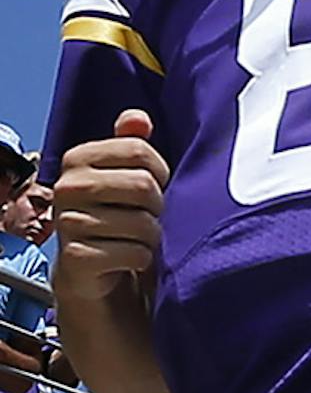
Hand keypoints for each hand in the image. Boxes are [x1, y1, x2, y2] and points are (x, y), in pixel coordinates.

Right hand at [53, 111, 165, 301]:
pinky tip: (129, 260)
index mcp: (78, 159)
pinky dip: (142, 260)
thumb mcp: (124, 177)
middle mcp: (68, 186)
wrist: (93, 274)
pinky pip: (134, 254)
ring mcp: (68, 222)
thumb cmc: (116, 217)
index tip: (154, 186)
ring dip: (152, 237)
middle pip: (144, 186)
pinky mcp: (77, 258)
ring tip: (138, 239)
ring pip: (142, 223)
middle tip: (147, 217)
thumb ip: (131, 145)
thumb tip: (139, 118)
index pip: (140, 150)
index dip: (160, 172)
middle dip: (158, 207)